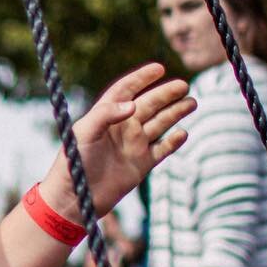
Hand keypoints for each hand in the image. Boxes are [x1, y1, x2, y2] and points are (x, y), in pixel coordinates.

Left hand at [37, 63, 193, 222]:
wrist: (76, 198)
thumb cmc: (74, 163)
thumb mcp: (84, 133)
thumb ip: (106, 114)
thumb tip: (134, 104)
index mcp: (106, 116)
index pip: (126, 90)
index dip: (141, 78)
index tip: (159, 68)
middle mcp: (123, 128)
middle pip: (150, 104)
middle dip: (166, 94)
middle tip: (183, 85)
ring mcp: (134, 145)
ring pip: (160, 123)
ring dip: (175, 112)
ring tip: (192, 102)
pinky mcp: (142, 164)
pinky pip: (162, 149)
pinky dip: (173, 141)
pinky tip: (183, 133)